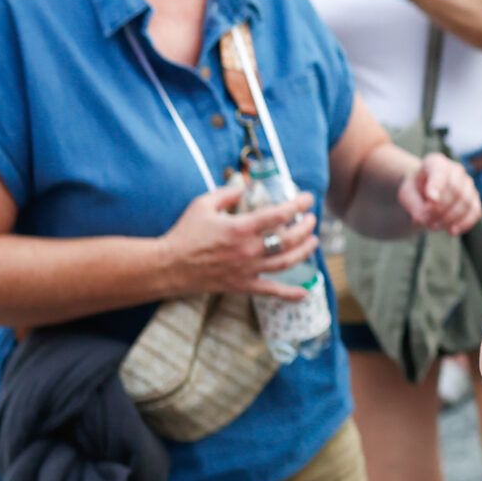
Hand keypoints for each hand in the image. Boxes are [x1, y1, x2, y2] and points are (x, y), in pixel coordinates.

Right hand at [158, 181, 319, 298]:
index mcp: (240, 228)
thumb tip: (246, 186)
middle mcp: (248, 250)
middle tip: (312, 219)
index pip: (279, 215)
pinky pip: (271, 291)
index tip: (308, 199)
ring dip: (305, 251)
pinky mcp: (242, 285)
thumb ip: (227, 193)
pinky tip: (304, 293)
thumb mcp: (203, 204)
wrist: (167, 266)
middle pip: (289, 239)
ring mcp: (247, 269)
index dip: (298, 205)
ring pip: (286, 262)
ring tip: (313, 241)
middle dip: (306, 227)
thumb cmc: (184, 233)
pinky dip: (289, 294)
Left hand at [398, 153, 479, 234]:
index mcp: (436, 162)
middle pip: (455, 190)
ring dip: (449, 218)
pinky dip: (464, 223)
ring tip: (433, 226)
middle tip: (425, 221)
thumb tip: (420, 219)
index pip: (440, 172)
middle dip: (440, 209)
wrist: (426, 193)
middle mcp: (456, 170)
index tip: (431, 199)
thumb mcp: (407, 195)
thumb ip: (413, 205)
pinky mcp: (474, 199)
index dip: (437, 185)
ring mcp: (468, 184)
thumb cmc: (417, 191)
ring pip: (466, 202)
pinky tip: (452, 230)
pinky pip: (475, 211)